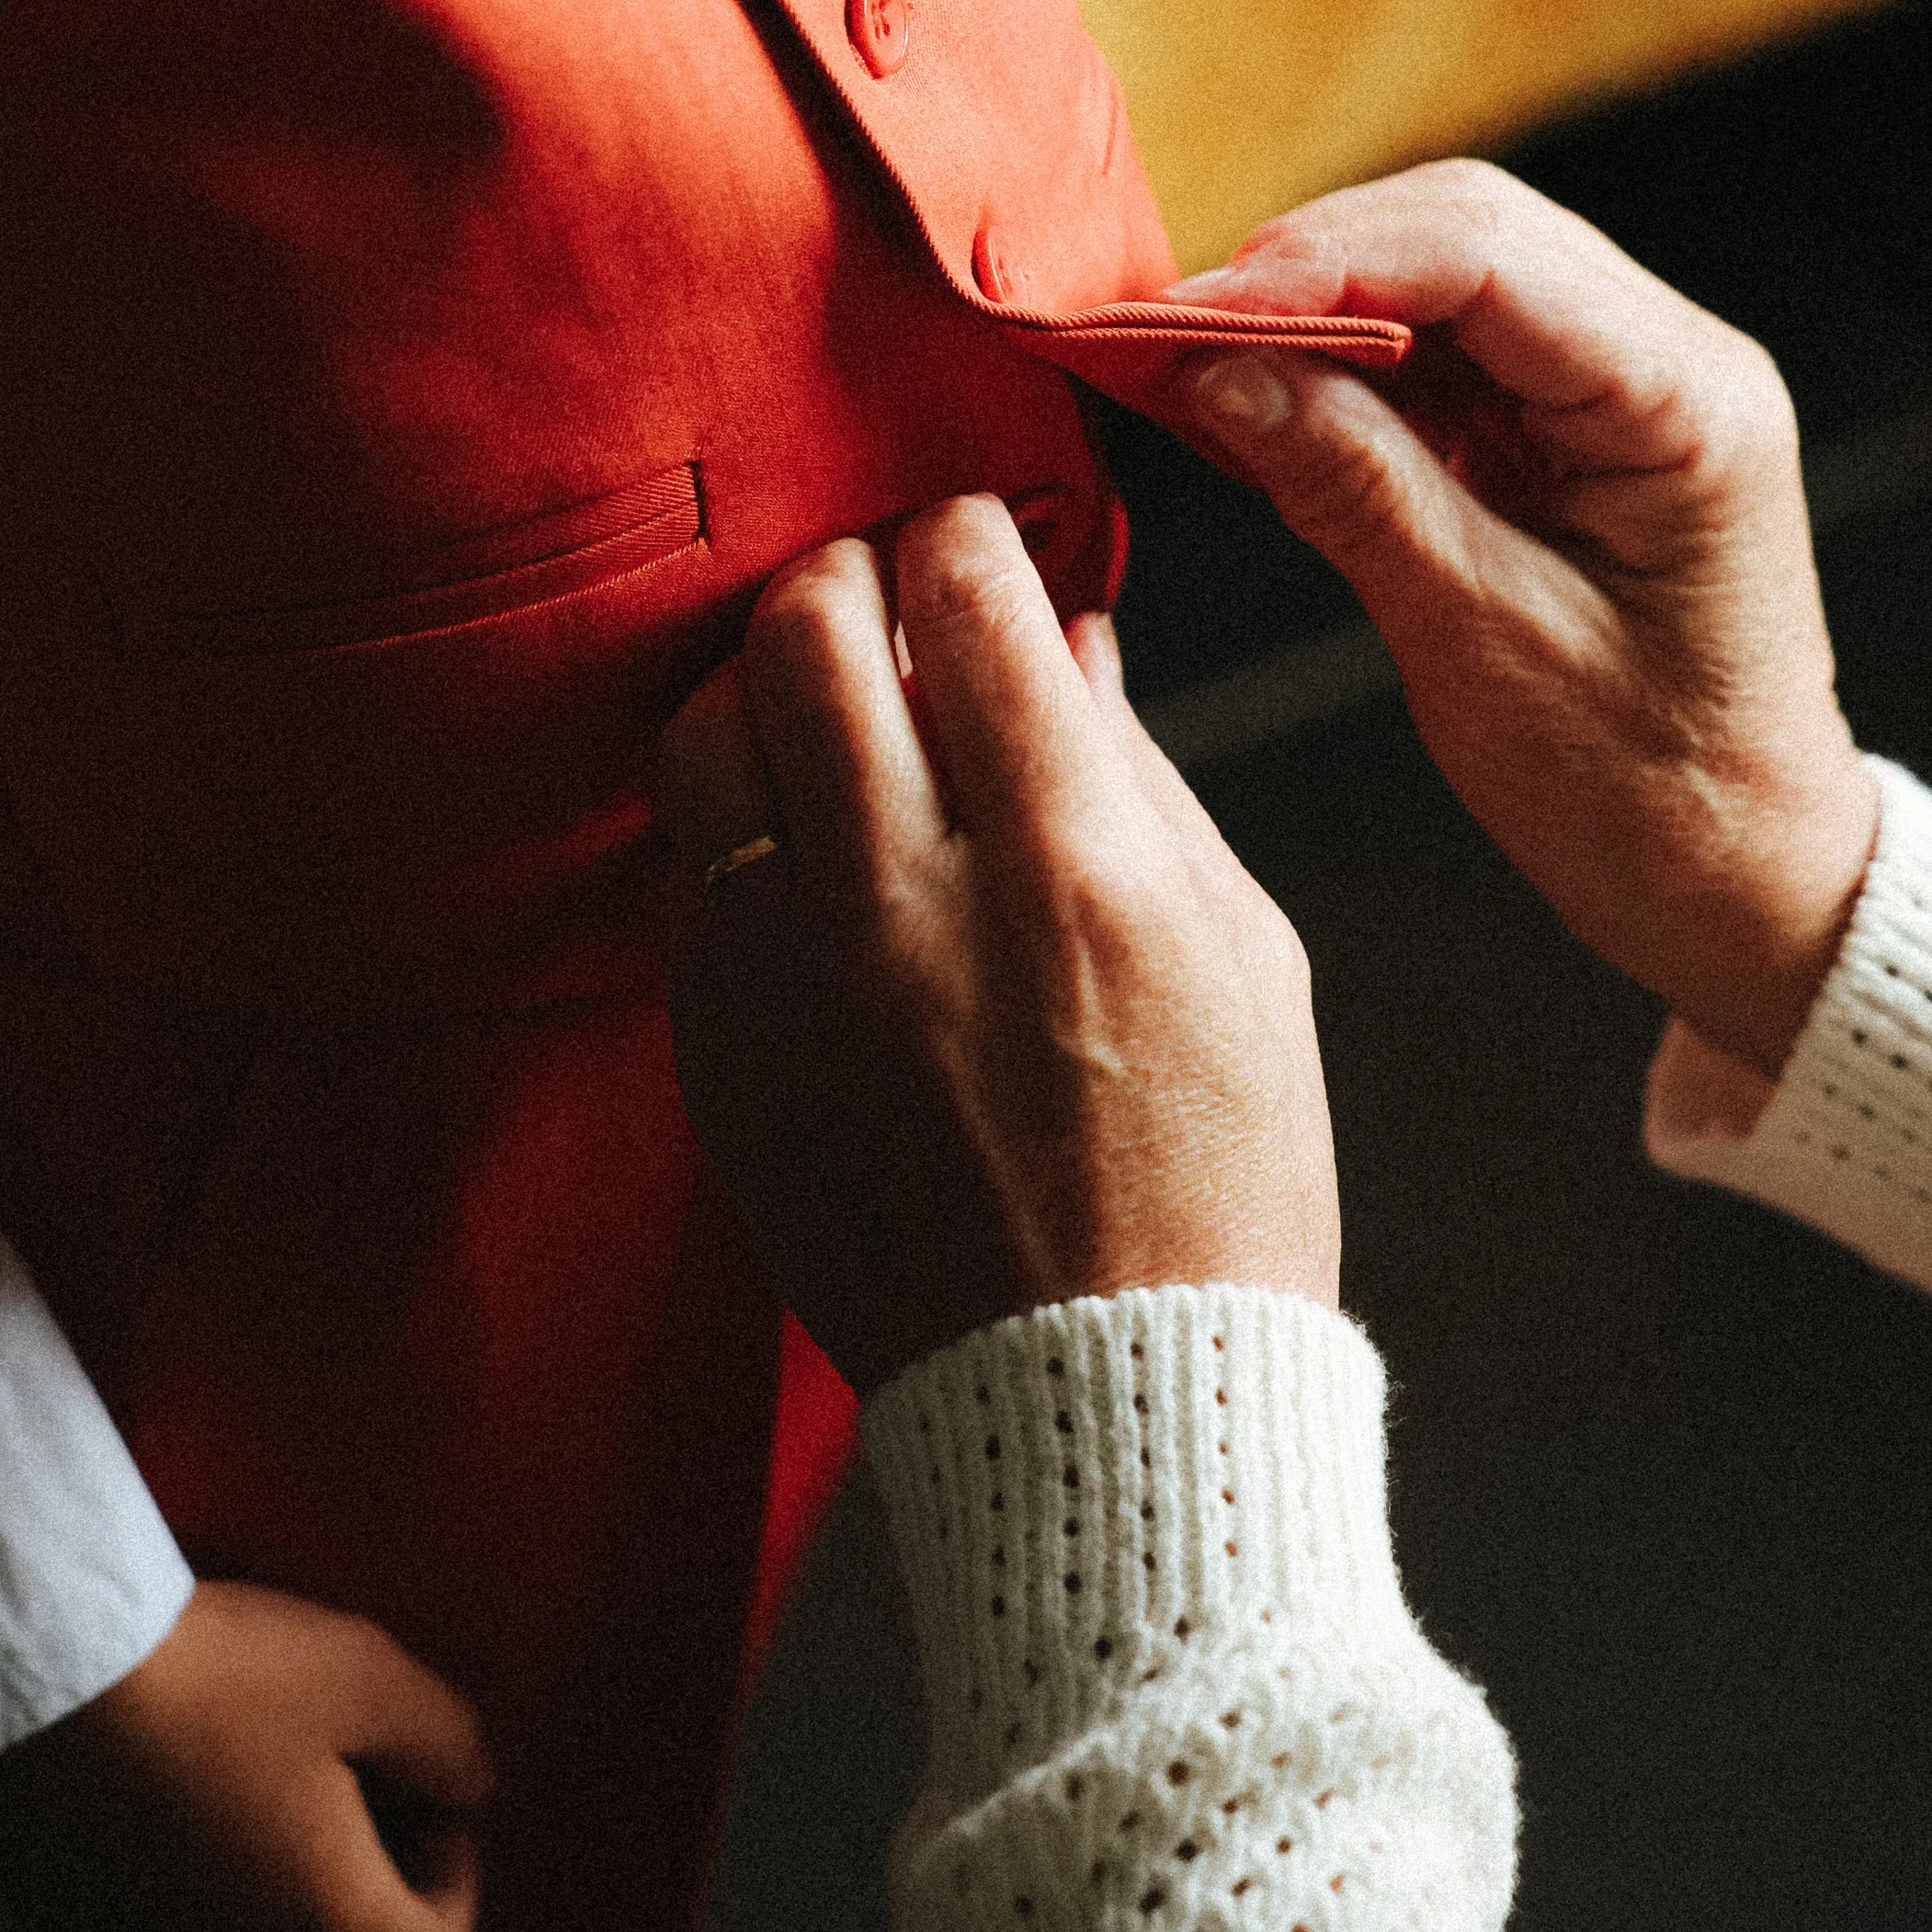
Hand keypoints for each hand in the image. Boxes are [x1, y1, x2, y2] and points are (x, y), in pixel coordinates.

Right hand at [0, 1579, 490, 1931]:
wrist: (50, 1673)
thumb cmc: (221, 1678)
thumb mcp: (370, 1678)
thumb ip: (450, 1746)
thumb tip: (469, 1788)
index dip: (454, 1873)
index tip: (427, 1794)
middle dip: (362, 1881)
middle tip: (353, 1788)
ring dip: (280, 1891)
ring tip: (272, 1792)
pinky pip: (174, 1928)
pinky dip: (200, 1891)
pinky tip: (187, 1806)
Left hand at [655, 496, 1338, 1394]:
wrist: (1102, 1398)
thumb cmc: (1215, 1174)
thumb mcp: (1244, 950)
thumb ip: (1139, 769)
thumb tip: (1070, 629)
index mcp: (1072, 868)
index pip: (969, 601)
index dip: (967, 533)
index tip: (976, 538)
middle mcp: (909, 908)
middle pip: (809, 630)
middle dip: (852, 571)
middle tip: (888, 589)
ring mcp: (791, 984)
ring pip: (708, 729)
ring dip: (765, 677)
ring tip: (824, 695)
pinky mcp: (720, 1052)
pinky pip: (688, 865)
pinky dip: (740, 813)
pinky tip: (803, 831)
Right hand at [1172, 161, 1880, 1077]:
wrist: (1740, 882)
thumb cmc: (1652, 795)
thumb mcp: (1485, 646)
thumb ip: (1355, 489)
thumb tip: (1219, 372)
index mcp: (1687, 402)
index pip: (1488, 256)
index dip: (1323, 265)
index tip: (1186, 313)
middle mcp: (1670, 360)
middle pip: (1463, 231)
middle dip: (1304, 269)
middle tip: (1163, 335)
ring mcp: (1623, 384)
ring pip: (1443, 271)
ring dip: (1313, 308)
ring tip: (1192, 363)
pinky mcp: (1571, 422)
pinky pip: (1442, 346)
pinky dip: (1341, 361)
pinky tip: (1258, 398)